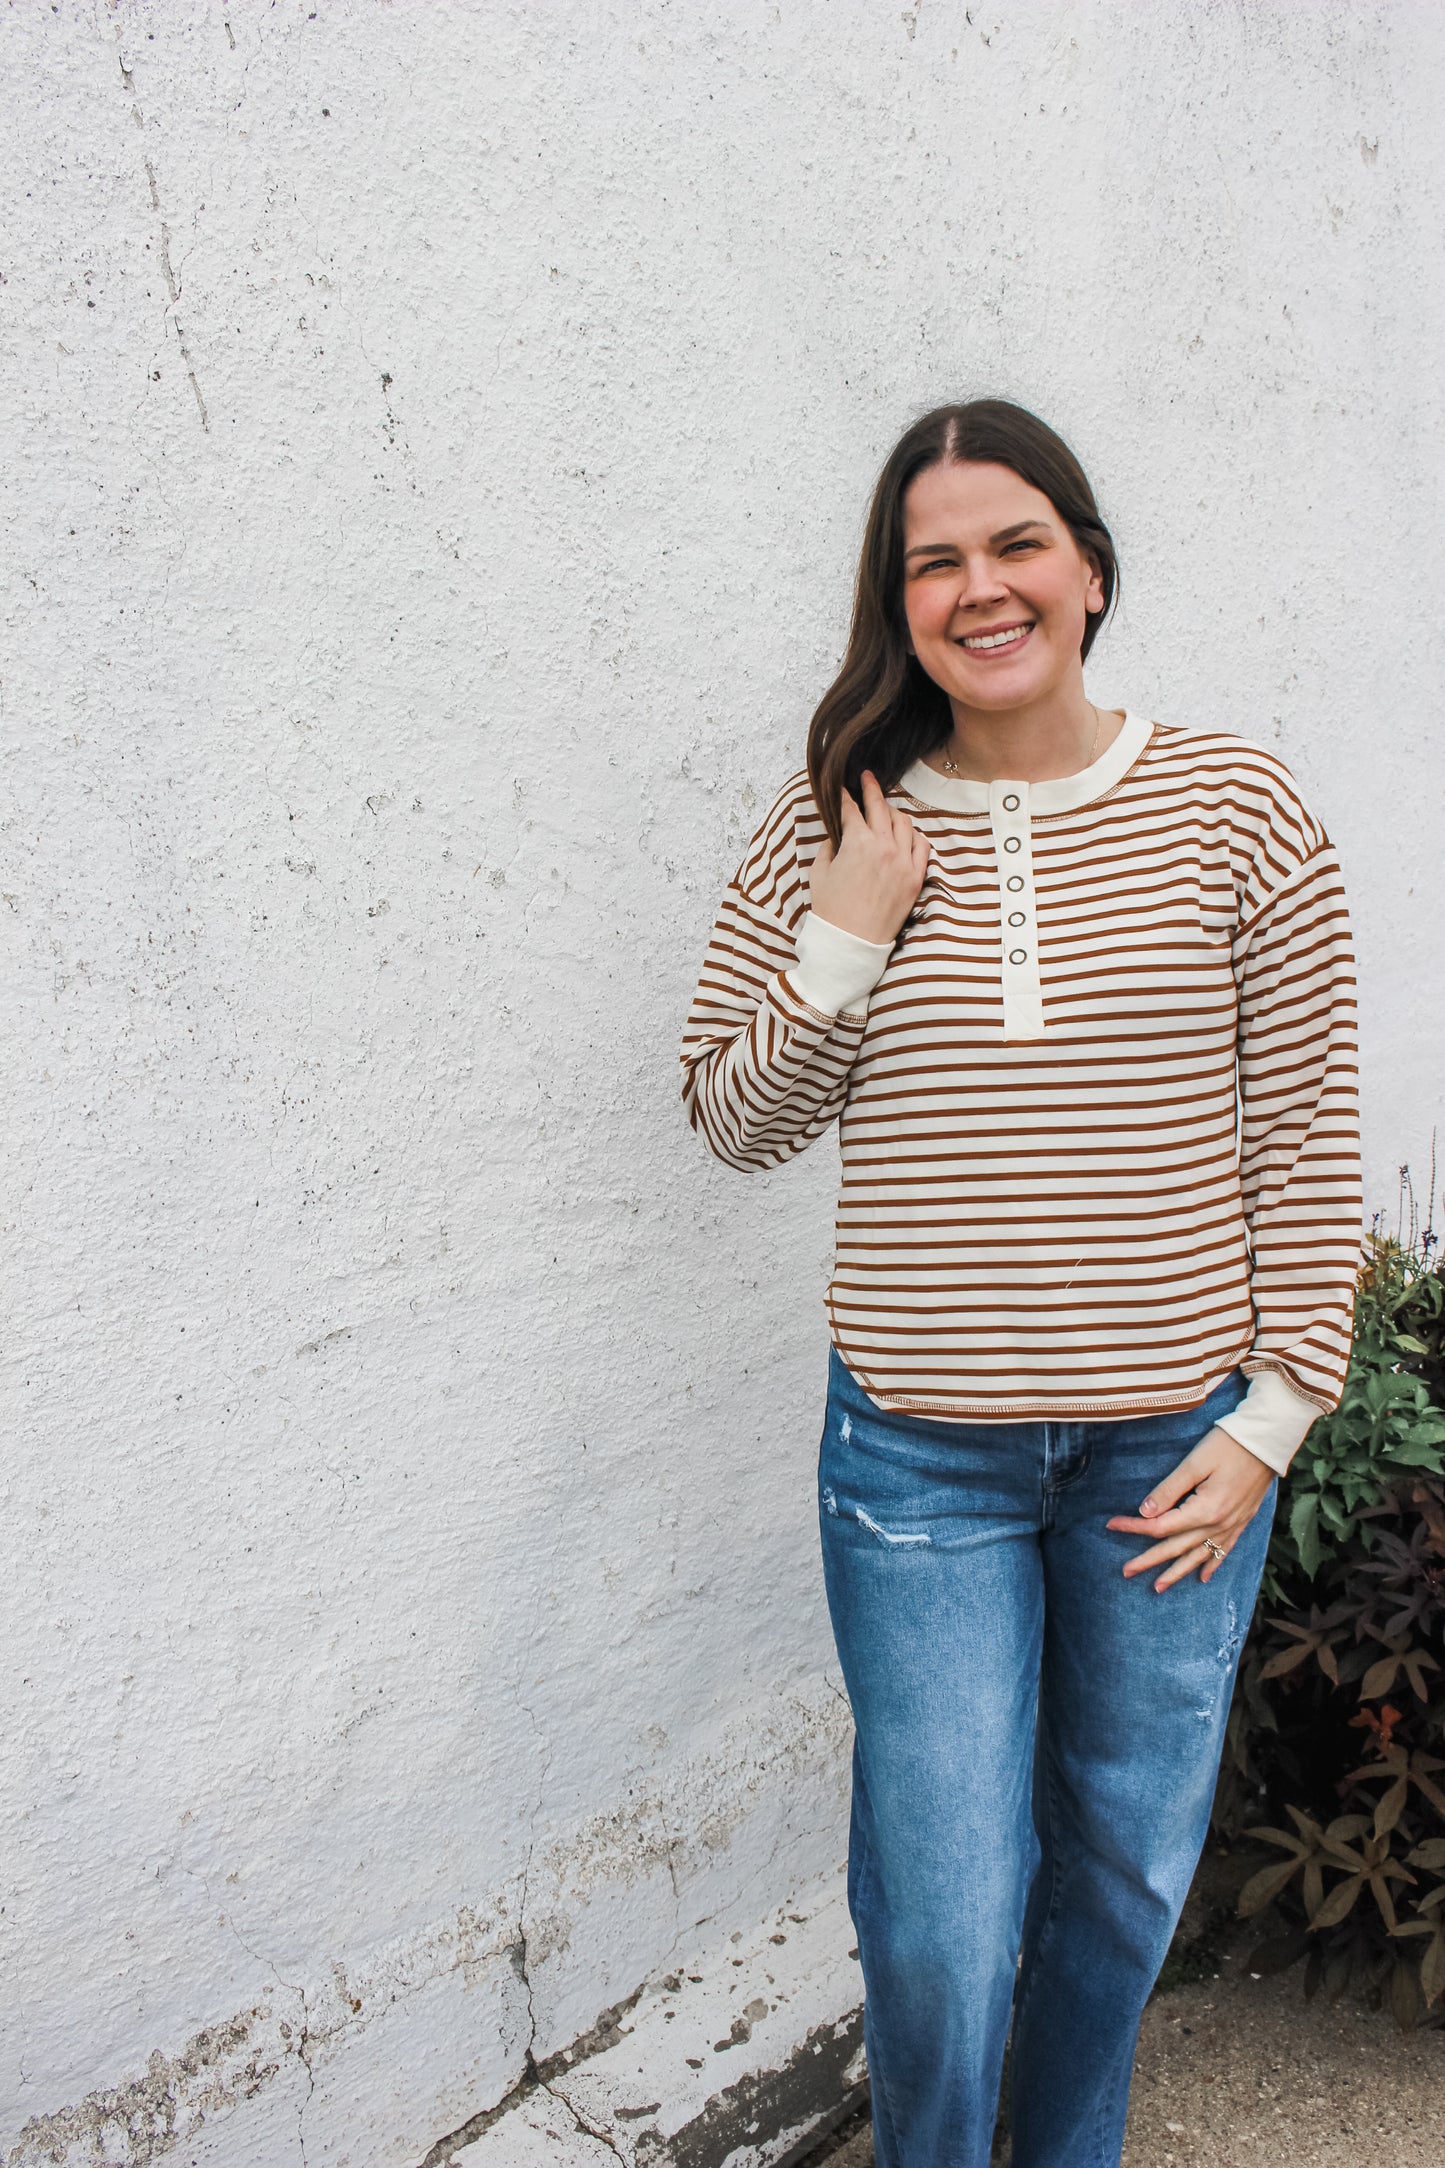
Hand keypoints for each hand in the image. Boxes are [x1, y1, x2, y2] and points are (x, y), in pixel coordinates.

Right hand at [809, 771, 929, 944]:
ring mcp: (904, 861)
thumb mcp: (820, 873)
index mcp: (857, 843)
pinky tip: (906, 834)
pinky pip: (922, 845)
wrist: (851, 943)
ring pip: (904, 823)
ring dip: (892, 812)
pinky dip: (914, 835)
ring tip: (885, 810)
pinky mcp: (916, 878)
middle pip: (880, 807)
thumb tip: (837, 835)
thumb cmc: (831, 910)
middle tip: (867, 778)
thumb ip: (829, 847)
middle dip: (871, 789)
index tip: (842, 789)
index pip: (851, 810)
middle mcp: (884, 847)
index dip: (844, 796)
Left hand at [1106, 1426, 1274, 1592]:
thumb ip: (1169, 1489)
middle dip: (1149, 1560)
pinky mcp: (1242, 1521)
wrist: (1267, 1442)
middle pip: (1176, 1547)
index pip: (1160, 1526)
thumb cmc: (1229, 1445)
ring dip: (1177, 1572)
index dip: (1134, 1527)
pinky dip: (1211, 1565)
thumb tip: (1145, 1512)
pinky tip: (1202, 1577)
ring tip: (1158, 1587)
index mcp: (1204, 1510)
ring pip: (1198, 1556)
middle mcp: (1218, 1524)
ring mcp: (1232, 1525)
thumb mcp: (1195, 1462)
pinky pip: (1223, 1551)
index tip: (1112, 1525)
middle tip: (1126, 1572)